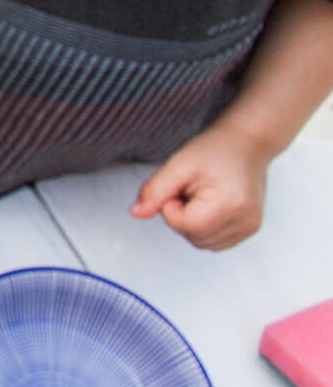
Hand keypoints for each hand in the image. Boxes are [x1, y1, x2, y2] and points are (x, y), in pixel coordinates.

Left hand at [130, 122, 271, 249]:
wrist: (246, 143)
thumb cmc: (216, 150)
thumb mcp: (178, 164)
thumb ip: (154, 190)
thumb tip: (136, 212)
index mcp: (231, 204)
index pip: (184, 225)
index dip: (171, 207)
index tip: (180, 187)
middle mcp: (246, 221)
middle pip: (193, 237)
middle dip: (181, 215)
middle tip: (189, 188)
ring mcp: (250, 228)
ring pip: (202, 242)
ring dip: (192, 222)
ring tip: (201, 194)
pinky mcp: (249, 230)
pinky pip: (214, 241)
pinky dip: (204, 226)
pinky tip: (209, 204)